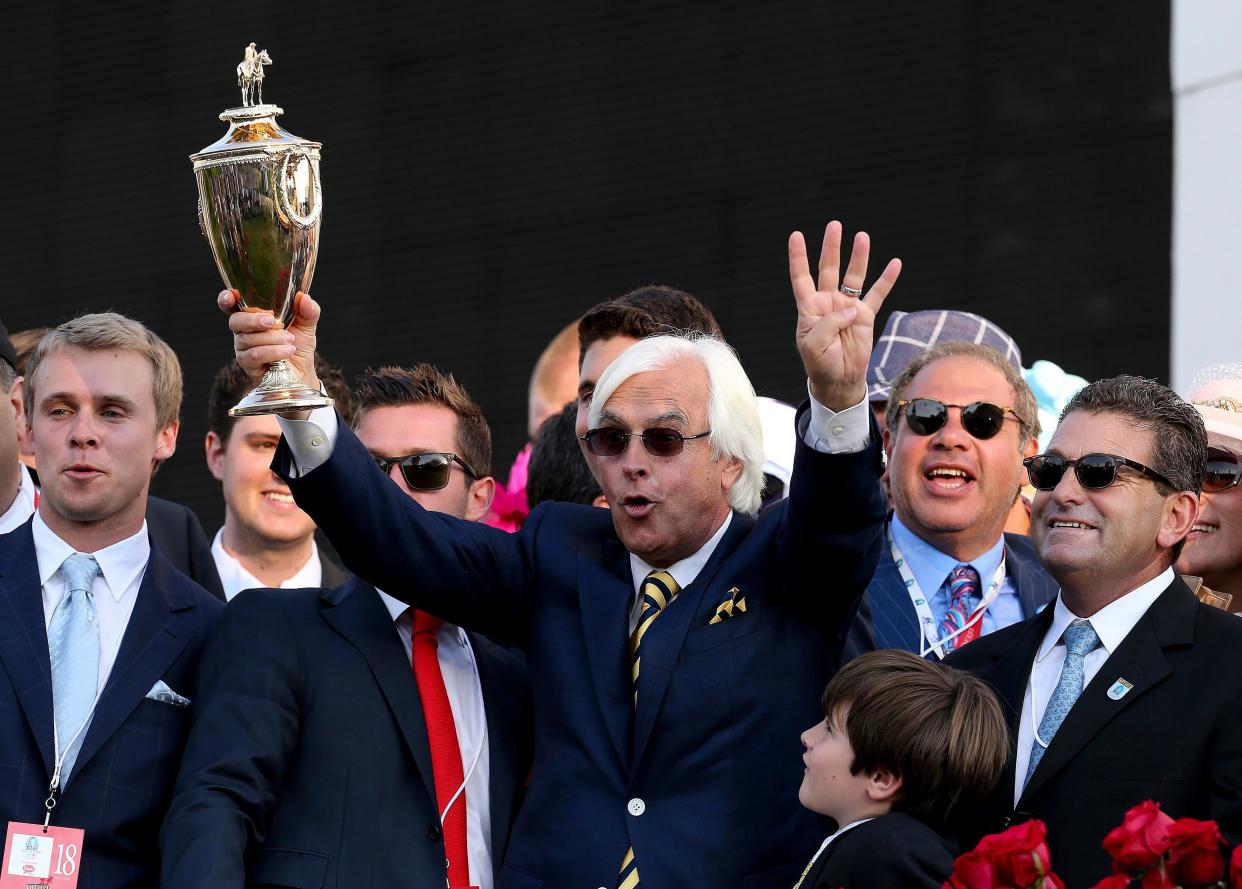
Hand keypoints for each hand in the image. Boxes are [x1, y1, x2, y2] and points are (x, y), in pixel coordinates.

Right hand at [219, 289, 320, 391]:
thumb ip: (308, 310)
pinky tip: (288, 350)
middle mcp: (244, 330)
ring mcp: (243, 348)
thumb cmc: (299, 345)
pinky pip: (254, 355)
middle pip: (235, 320)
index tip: (232, 295)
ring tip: (290, 340)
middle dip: (253, 319)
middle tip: (272, 321)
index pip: (232, 304)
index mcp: (253, 315)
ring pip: (247, 339)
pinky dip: (273, 351)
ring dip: (272, 338)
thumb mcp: (306, 325)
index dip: (227, 298)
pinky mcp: (248, 364)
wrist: (303, 371)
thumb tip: (304, 298)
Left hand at [788, 221, 900, 411]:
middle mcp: (828, 302)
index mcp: (809, 308)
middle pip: (829, 269)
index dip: (798, 257)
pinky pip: (877, 294)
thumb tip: (851, 309)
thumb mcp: (815, 345)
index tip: (796, 235)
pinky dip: (886, 280)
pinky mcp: (865, 315)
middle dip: (831, 247)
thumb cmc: (821, 363)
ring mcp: (847, 307)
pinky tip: (894, 264)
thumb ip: (829, 325)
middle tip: (834, 225)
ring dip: (858, 257)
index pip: (801, 277)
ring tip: (862, 237)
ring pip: (853, 276)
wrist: (840, 380)